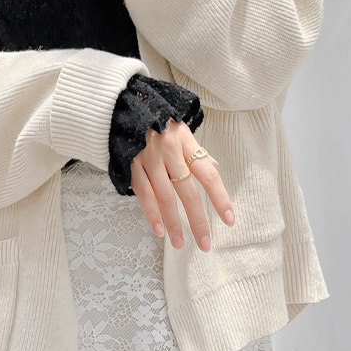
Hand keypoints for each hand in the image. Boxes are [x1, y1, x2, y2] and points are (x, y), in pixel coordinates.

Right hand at [130, 119, 234, 252]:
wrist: (121, 106)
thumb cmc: (154, 118)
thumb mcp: (179, 128)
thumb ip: (195, 150)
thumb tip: (213, 165)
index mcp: (185, 142)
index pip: (207, 174)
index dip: (220, 198)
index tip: (229, 220)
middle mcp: (169, 152)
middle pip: (188, 191)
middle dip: (198, 220)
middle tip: (206, 244)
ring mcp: (149, 159)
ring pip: (165, 197)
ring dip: (174, 223)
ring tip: (181, 243)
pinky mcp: (131, 165)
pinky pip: (143, 194)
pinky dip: (151, 213)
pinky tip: (159, 230)